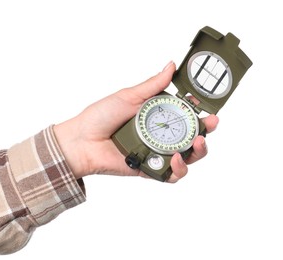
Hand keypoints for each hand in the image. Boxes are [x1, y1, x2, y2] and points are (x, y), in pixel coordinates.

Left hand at [54, 61, 218, 182]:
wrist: (82, 140)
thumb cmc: (101, 116)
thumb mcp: (129, 96)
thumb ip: (152, 85)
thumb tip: (171, 65)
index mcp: (156, 118)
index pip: (185, 117)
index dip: (200, 115)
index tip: (210, 110)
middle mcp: (158, 136)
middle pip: (191, 139)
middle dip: (205, 134)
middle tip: (210, 126)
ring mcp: (155, 154)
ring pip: (187, 159)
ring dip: (197, 153)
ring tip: (196, 144)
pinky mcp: (149, 170)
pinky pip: (171, 175)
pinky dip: (178, 170)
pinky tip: (176, 159)